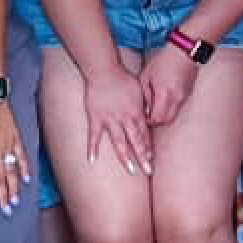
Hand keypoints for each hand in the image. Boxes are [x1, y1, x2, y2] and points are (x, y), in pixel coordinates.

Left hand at [0, 98, 28, 212]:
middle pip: (0, 178)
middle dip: (3, 195)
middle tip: (7, 208)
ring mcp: (7, 145)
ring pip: (11, 170)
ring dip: (14, 186)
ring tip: (16, 199)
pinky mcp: (15, 138)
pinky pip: (21, 155)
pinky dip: (24, 167)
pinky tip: (26, 178)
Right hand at [82, 61, 151, 175]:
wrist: (105, 71)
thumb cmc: (123, 79)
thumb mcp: (140, 90)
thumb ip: (144, 104)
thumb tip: (149, 114)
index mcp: (136, 112)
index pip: (144, 134)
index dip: (147, 148)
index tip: (151, 160)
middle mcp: (125, 118)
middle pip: (135, 141)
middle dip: (142, 157)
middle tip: (148, 171)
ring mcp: (110, 120)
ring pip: (119, 142)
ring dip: (125, 157)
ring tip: (130, 170)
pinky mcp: (96, 118)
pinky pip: (94, 135)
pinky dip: (92, 148)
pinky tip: (91, 160)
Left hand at [141, 42, 197, 129]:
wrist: (184, 51)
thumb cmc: (163, 60)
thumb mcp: (146, 75)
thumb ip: (145, 94)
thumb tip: (145, 108)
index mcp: (165, 94)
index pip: (156, 119)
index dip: (148, 120)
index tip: (143, 115)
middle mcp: (177, 98)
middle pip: (166, 120)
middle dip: (156, 120)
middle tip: (148, 113)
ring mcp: (184, 97)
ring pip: (173, 114)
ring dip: (164, 114)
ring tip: (155, 104)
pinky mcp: (188, 93)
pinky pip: (178, 107)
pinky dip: (170, 107)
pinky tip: (164, 97)